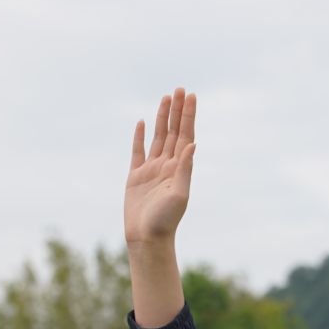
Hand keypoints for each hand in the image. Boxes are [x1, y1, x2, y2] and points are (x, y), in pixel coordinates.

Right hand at [126, 88, 195, 246]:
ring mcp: (151, 170)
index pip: (185, 136)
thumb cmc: (165, 221)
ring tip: (166, 98)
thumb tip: (192, 145)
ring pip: (158, 138)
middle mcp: (167, 166)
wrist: (146, 239)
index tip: (191, 96)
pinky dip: (140, 137)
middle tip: (180, 89)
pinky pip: (138, 151)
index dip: (188, 116)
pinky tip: (143, 123)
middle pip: (173, 132)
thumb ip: (185, 169)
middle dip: (177, 111)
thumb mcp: (179, 195)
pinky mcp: (136, 177)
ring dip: (162, 118)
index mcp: (179, 169)